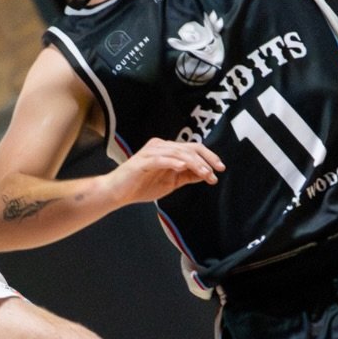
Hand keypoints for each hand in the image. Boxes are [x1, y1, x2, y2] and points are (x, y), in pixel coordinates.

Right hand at [103, 137, 223, 207]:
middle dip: (205, 160)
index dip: (209, 157)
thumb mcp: (171, 182)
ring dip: (194, 163)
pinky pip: (161, 159)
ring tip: (205, 173)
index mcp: (167, 149)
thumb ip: (187, 176)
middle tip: (216, 172)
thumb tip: (206, 174)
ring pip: (178, 153)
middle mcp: (160, 146)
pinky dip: (174, 162)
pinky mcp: (142, 161)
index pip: (192, 148)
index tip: (220, 169)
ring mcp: (151, 152)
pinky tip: (184, 167)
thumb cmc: (141, 186)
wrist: (117, 193)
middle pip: (188, 148)